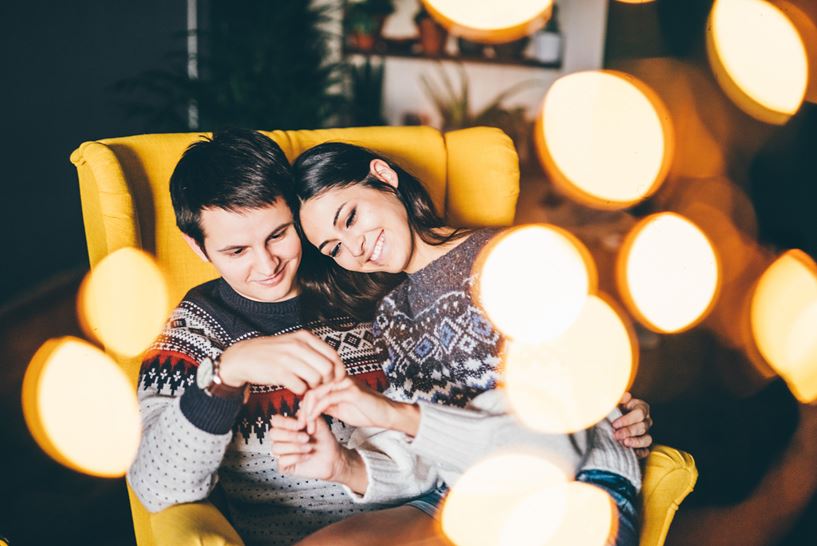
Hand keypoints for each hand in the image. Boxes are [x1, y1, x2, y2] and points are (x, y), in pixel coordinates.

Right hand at [219, 330, 345, 393]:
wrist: (243, 357)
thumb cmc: (273, 353)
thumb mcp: (294, 343)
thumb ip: (313, 351)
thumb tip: (335, 366)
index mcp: (304, 337)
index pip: (332, 355)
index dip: (338, 370)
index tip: (336, 379)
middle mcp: (297, 346)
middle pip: (327, 369)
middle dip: (327, 381)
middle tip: (320, 385)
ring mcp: (288, 359)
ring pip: (316, 379)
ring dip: (314, 387)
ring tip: (306, 386)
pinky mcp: (279, 373)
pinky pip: (300, 387)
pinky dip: (301, 392)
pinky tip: (295, 388)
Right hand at [270, 414, 367, 492]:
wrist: (333, 456)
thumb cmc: (324, 438)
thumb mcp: (318, 422)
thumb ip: (308, 413)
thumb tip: (300, 404)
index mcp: (287, 426)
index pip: (275, 421)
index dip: (286, 422)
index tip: (301, 425)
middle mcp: (282, 438)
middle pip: (273, 434)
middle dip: (291, 436)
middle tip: (306, 438)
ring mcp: (282, 452)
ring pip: (276, 448)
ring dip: (295, 447)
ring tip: (309, 448)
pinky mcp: (285, 466)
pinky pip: (281, 461)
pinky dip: (296, 458)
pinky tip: (307, 456)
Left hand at [299, 377, 394, 433]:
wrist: (387, 415)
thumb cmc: (366, 412)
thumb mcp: (340, 410)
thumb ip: (326, 406)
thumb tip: (307, 409)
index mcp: (336, 380)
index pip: (311, 386)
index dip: (303, 404)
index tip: (300, 421)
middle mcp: (339, 378)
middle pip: (310, 388)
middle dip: (303, 408)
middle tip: (300, 425)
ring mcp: (345, 383)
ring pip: (316, 392)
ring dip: (308, 411)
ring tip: (306, 425)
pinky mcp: (351, 391)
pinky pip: (327, 398)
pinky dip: (317, 410)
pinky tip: (313, 420)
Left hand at [613, 392, 652, 458]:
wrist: (610, 421)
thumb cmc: (613, 409)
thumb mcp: (615, 402)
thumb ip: (620, 398)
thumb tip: (627, 396)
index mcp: (641, 408)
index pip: (639, 413)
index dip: (627, 419)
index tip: (614, 424)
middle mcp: (646, 421)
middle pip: (642, 427)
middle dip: (628, 431)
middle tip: (616, 435)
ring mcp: (646, 433)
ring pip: (647, 439)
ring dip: (635, 442)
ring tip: (624, 443)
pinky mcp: (643, 445)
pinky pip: (646, 451)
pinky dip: (640, 453)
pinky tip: (631, 452)